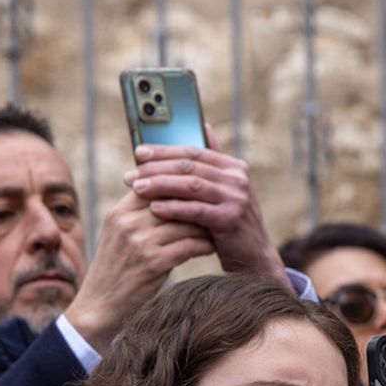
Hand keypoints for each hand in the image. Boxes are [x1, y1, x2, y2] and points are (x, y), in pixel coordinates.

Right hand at [62, 189, 213, 353]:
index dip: (182, 187)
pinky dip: (204, 245)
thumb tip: (172, 196)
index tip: (202, 192)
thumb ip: (139, 215)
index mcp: (120, 212)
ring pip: (186, 222)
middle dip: (198, 204)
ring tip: (219, 228)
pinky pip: (189, 245)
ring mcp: (140, 242)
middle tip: (218, 207)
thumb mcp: (118, 236)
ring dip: (205, 225)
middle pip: (174, 200)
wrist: (99, 308)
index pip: (156, 184)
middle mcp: (128, 222)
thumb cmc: (115, 271)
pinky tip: (212, 247)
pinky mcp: (153, 263)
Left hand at [125, 127, 286, 284]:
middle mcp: (237, 178)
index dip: (164, 150)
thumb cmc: (231, 225)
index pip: (193, 152)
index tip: (138, 153)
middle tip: (131, 174)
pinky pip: (196, 210)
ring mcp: (236, 198)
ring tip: (137, 189)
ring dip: (161, 185)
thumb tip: (204, 127)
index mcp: (233, 167)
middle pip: (189, 167)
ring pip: (191, 185)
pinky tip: (154, 208)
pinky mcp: (231, 219)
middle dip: (156, 168)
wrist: (254, 258)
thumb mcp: (224, 191)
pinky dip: (174, 208)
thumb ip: (213, 162)